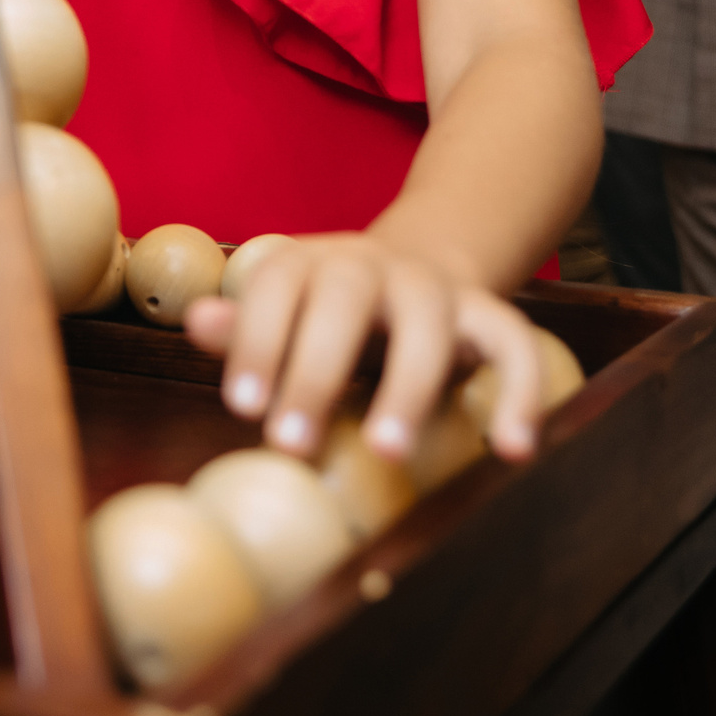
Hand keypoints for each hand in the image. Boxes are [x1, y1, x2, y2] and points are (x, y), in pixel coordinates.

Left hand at [184, 232, 546, 464]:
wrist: (423, 265)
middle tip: (292, 444)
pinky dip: (520, 391)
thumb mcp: (286, 312)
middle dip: (316, 369)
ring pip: (428, 322)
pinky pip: (514, 342)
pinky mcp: (488, 313)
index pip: (277, 283)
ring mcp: (436, 287)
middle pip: (345, 297)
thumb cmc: (331, 312)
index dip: (256, 338)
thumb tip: (195, 323)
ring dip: (407, 387)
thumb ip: (246, 328)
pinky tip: (513, 449)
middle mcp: (374, 265)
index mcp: (313, 262)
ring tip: (386, 453)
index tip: (242, 408)